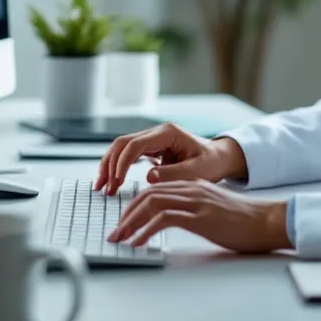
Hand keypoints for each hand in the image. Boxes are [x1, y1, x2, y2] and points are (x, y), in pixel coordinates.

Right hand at [93, 122, 246, 195]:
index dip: (123, 163)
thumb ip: (174, 174)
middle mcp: (157, 133)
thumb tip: (149, 177)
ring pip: (122, 148)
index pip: (136, 144)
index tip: (117, 182)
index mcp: (168, 133)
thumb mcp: (198, 171)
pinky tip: (111, 181)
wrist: (220, 158)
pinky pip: (128, 155)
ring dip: (109, 166)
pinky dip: (117, 167)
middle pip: (123, 143)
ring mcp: (153, 140)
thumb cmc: (212, 163)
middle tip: (103, 187)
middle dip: (110, 164)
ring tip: (101, 186)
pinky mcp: (151, 149)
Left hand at [106, 180, 291, 252]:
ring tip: (121, 239)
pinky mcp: (200, 217)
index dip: (134, 205)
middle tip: (116, 233)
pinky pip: (163, 220)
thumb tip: (172, 221)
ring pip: (152, 204)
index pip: (155, 189)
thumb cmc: (244, 221)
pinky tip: (139, 243)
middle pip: (148, 195)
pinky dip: (146, 231)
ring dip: (131, 222)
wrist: (268, 222)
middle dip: (126, 214)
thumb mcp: (214, 210)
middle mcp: (192, 189)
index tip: (124, 222)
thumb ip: (193, 209)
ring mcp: (196, 201)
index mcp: (193, 186)